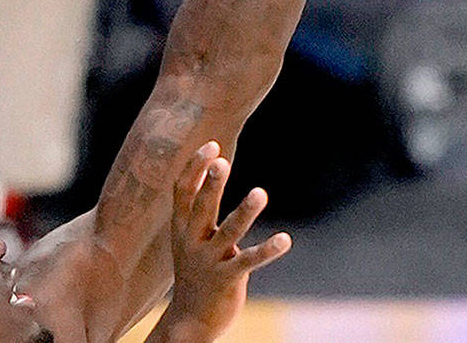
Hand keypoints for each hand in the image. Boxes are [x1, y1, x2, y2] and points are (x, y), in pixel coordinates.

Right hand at [149, 150, 289, 342]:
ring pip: (228, 232)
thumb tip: (211, 171)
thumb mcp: (189, 238)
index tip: (212, 145)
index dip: (195, 167)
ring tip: (260, 192)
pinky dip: (268, 249)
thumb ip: (199, 210)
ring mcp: (209, 261)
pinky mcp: (227, 279)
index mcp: (181, 228)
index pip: (182, 192)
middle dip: (210, 184)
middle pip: (201, 208)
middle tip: (222, 162)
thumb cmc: (195, 271)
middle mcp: (192, 242)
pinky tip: (285, 239)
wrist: (189, 321)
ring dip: (244, 212)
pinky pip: (249, 261)